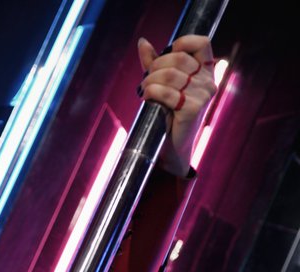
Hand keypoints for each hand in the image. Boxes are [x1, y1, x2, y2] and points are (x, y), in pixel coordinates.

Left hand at [138, 35, 216, 175]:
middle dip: (155, 66)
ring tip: (144, 90)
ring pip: (170, 74)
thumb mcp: (164, 84)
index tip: (167, 56)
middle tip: (146, 80)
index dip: (181, 43)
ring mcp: (203, 96)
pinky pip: (166, 92)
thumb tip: (142, 42)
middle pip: (178, 58)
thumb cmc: (168, 115)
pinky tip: (147, 98)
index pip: (202, 42)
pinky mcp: (193, 109)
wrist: (173, 149)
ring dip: (150, 80)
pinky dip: (151, 92)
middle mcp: (208, 82)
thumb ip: (155, 63)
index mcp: (206, 72)